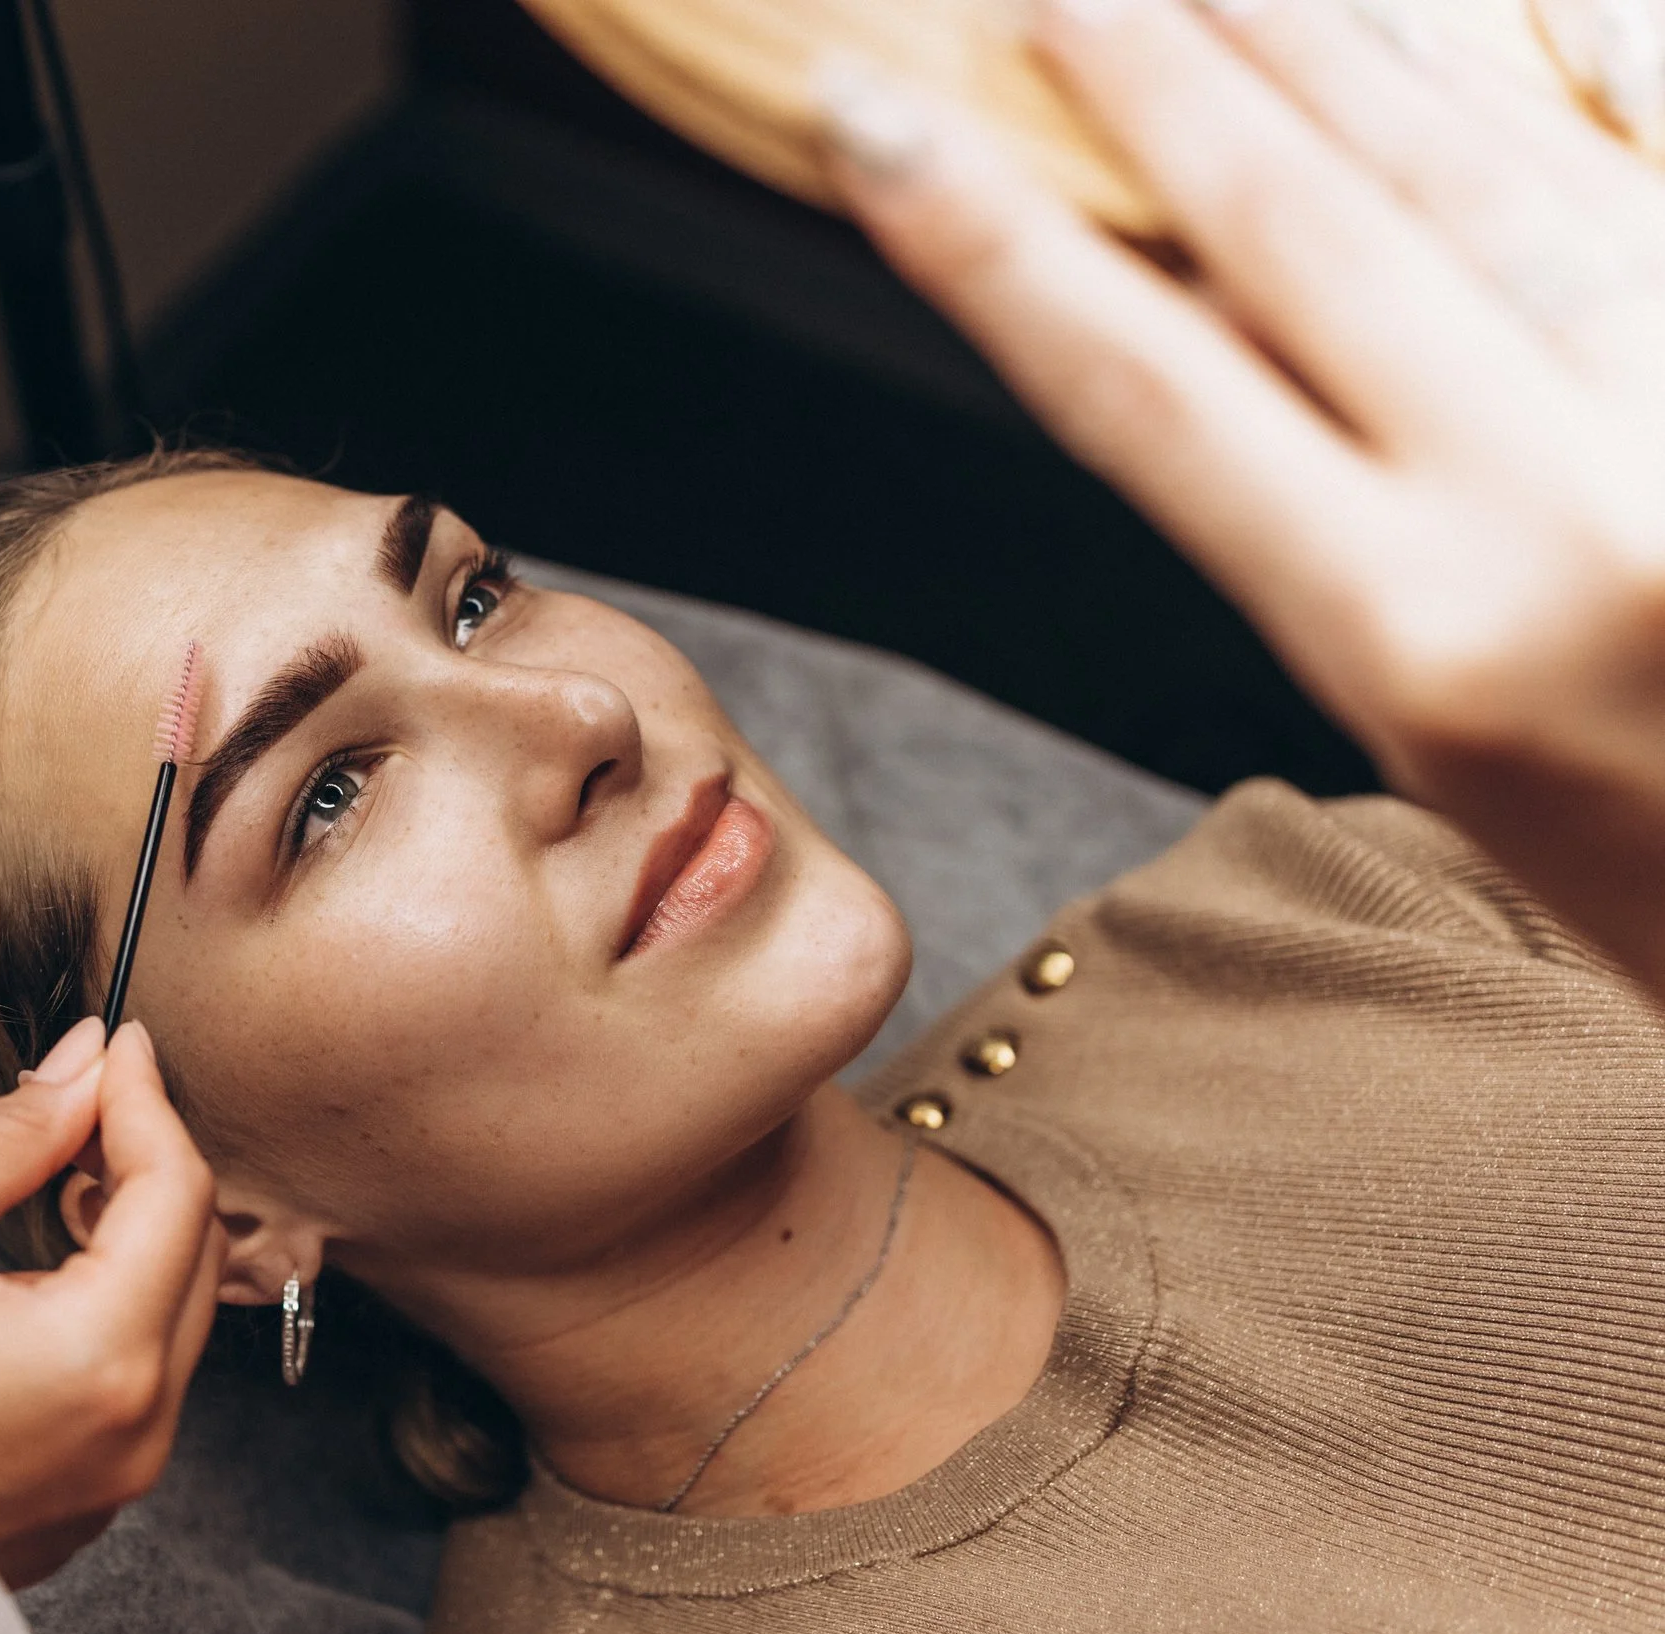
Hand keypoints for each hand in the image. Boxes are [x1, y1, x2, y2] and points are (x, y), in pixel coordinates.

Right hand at [0, 1016, 223, 1588]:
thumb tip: (80, 1068)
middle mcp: (129, 1437)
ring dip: (129, 1240)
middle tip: (86, 1100)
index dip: (145, 1101)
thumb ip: (9, 1135)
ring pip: (169, 1323)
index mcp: (95, 1360)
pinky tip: (41, 1270)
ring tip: (59, 1176)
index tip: (116, 1046)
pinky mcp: (74, 1512)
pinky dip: (106, 1314)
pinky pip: (129, 1387)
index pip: (176, 1194)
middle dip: (146, 1166)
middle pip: (193, 1259)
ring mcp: (106, 1488)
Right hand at [813, 0, 1664, 991]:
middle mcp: (1567, 498)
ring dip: (1336, 34)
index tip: (872, 127)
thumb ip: (1324, 525)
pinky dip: (1602, 45)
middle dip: (1160, 79)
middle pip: (1306, 225)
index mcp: (1426, 638)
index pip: (1144, 387)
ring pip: (1486, 155)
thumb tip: (1206, 313)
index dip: (988, 243)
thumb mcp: (1434, 733)